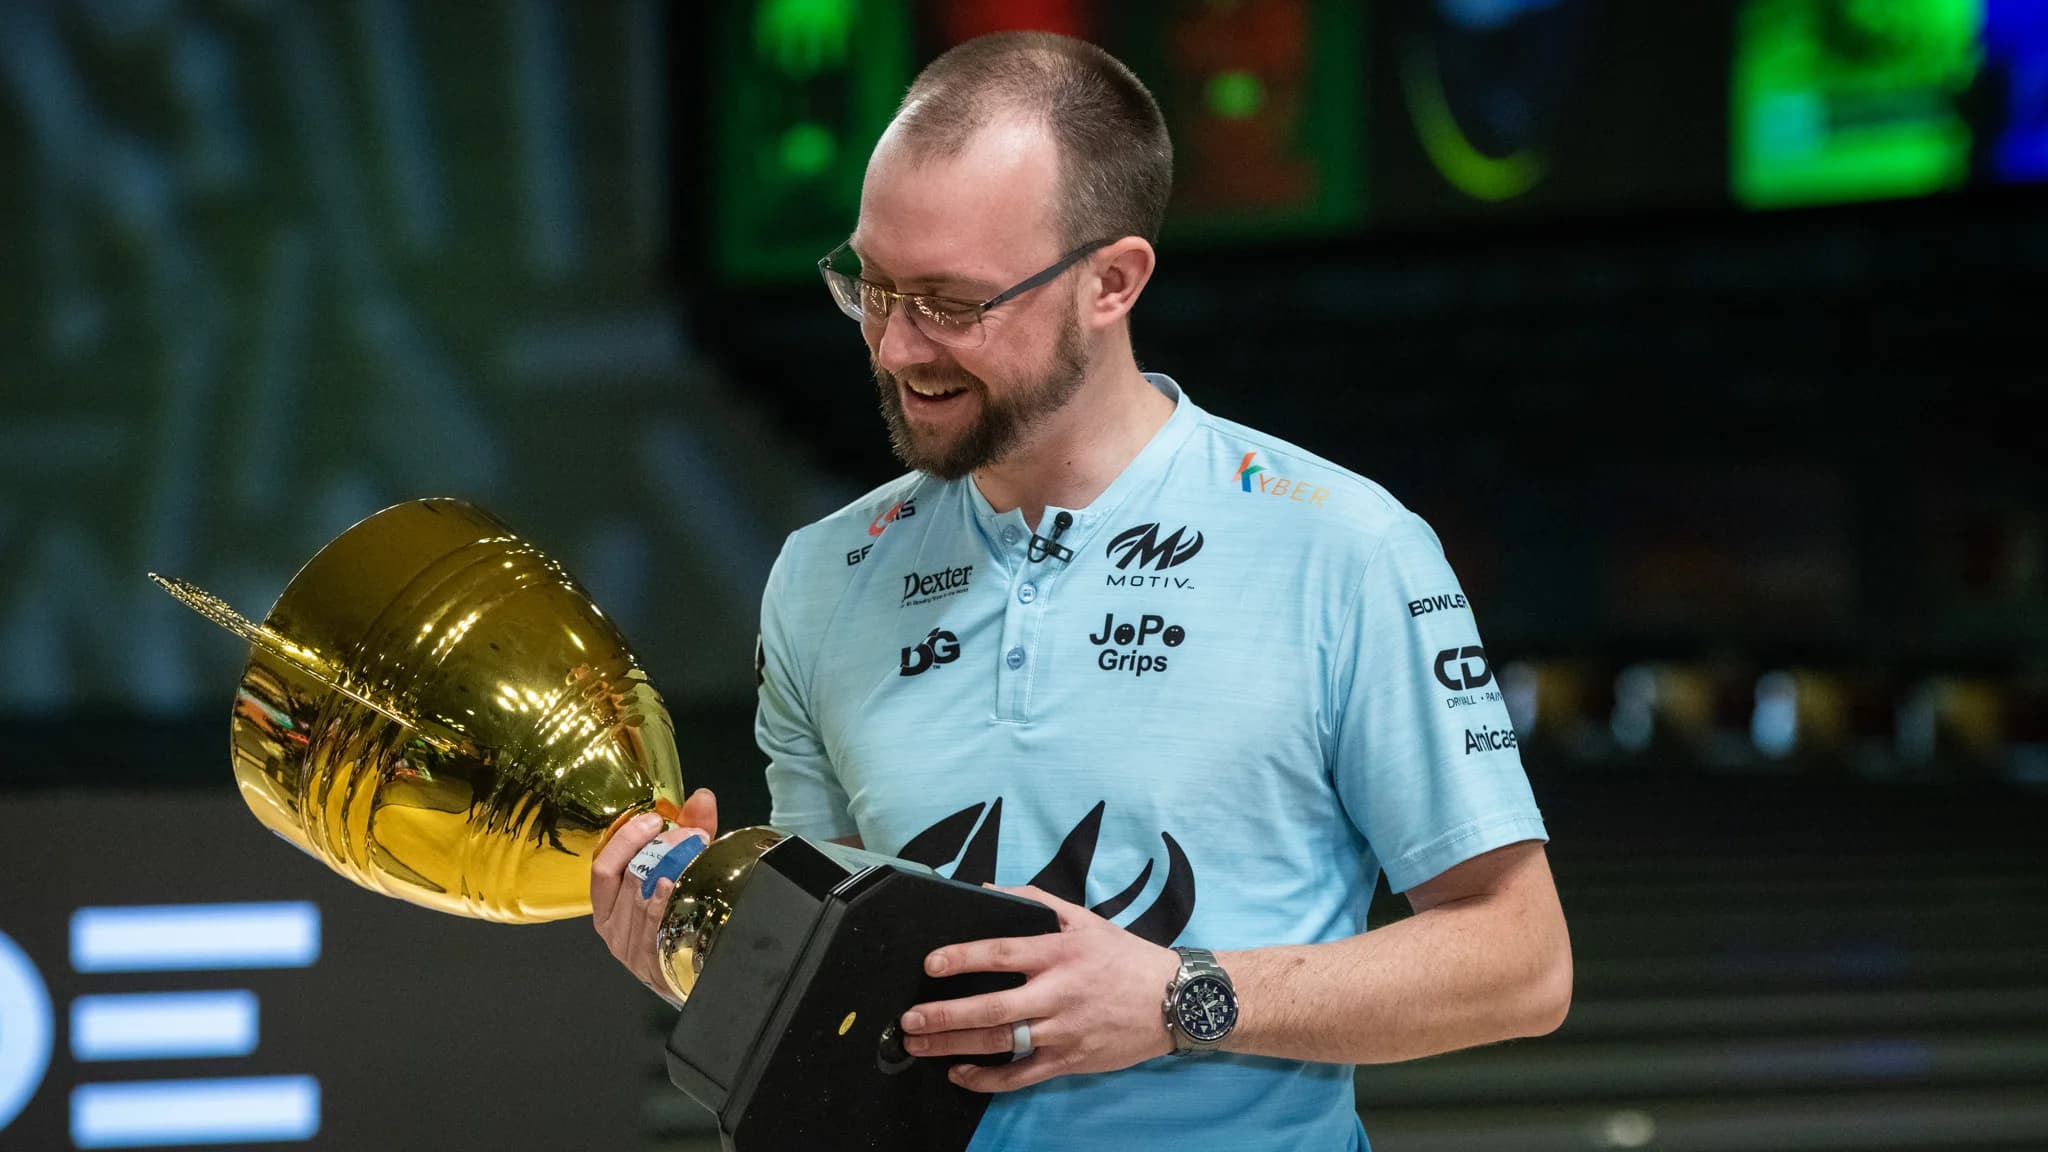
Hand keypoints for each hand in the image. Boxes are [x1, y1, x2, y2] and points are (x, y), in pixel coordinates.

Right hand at [591, 787, 717, 1004]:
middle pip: (625, 878)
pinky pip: (649, 928)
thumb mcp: (684, 869)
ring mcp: (627, 948)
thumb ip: (691, 833)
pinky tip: (671, 888)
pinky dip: (659, 904)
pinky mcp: (647, 965)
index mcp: (607, 900)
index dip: (625, 839)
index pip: (603, 866)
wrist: (692, 972)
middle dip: (658, 850)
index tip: (654, 819)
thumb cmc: (678, 915)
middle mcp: (610, 925)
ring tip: (694, 851)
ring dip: (668, 871)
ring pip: (638, 900)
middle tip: (689, 834)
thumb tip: (703, 797)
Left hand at [898, 885, 1181, 1092]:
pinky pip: (1022, 1076)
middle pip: (993, 1007)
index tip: (930, 964)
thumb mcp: (1084, 919)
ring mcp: (1063, 1030)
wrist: (1175, 1001)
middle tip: (909, 1019)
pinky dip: (988, 1079)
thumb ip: (1035, 902)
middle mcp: (1058, 993)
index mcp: (1059, 953)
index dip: (963, 958)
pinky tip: (959, 1074)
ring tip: (918, 1044)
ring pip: (1001, 1043)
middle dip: (946, 1014)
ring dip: (955, 1046)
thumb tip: (987, 890)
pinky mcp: (1069, 1060)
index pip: (1001, 953)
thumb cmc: (1124, 957)